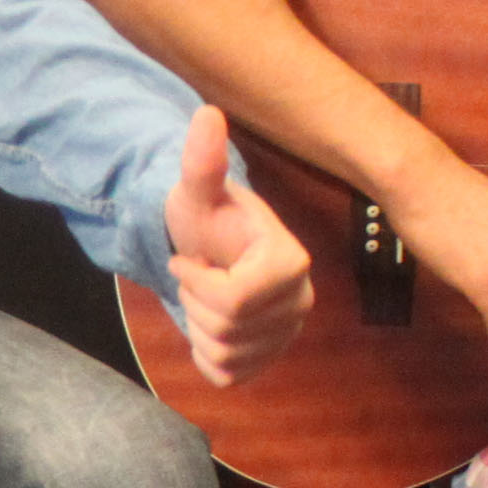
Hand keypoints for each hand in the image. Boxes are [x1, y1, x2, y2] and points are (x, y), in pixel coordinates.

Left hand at [160, 106, 312, 385]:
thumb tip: (207, 113)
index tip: (187, 257)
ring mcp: (288, 334)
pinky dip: (205, 353)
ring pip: (225, 354)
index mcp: (290, 261)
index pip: (232, 300)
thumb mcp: (196, 190)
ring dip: (198, 325)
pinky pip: (227, 374)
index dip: (195, 282)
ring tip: (204, 295)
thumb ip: (201, 159)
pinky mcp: (269, 359)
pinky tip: (208, 322)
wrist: (209, 246)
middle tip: (197, 275)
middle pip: (227, 330)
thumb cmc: (204, 216)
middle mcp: (301, 300)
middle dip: (195, 301)